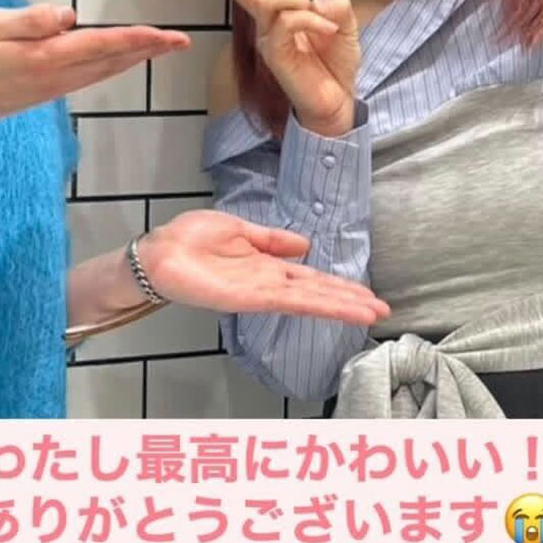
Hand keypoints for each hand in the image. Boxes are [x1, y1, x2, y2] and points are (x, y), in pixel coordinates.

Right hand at [0, 4, 188, 126]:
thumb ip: (30, 21)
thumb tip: (69, 16)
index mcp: (46, 58)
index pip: (104, 45)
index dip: (140, 38)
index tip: (170, 35)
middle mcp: (55, 77)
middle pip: (112, 61)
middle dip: (149, 50)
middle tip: (181, 41)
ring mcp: (50, 88)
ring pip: (102, 72)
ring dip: (133, 59)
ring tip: (158, 48)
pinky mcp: (42, 92)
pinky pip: (87, 78)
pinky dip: (111, 67)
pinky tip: (117, 62)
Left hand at [135, 209, 389, 325]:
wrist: (158, 253)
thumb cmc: (189, 239)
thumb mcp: (238, 229)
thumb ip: (272, 239)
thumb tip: (304, 244)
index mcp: (266, 265)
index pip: (311, 277)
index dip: (339, 285)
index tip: (367, 292)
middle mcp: (269, 282)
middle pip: (317, 291)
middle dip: (350, 300)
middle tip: (383, 309)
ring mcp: (262, 292)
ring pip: (312, 299)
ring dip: (343, 306)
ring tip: (373, 313)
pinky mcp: (252, 298)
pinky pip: (292, 302)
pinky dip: (319, 305)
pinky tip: (340, 308)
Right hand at [183, 0, 359, 134]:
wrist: (336, 101)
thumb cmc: (336, 65)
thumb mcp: (345, 26)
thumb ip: (336, 6)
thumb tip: (315, 0)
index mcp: (286, 11)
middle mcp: (271, 22)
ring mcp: (268, 38)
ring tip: (323, 21)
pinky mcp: (273, 53)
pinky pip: (288, 21)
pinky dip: (311, 20)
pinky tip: (326, 32)